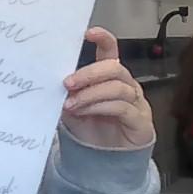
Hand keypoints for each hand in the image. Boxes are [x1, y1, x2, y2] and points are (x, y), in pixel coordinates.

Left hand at [61, 27, 154, 148]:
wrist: (104, 160)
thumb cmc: (90, 128)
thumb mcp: (73, 107)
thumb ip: (68, 92)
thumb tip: (52, 79)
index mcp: (111, 76)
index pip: (112, 51)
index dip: (103, 39)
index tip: (88, 33)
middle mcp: (127, 85)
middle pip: (114, 68)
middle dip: (89, 73)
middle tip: (68, 83)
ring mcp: (137, 102)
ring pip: (117, 87)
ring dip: (90, 94)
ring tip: (71, 103)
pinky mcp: (141, 121)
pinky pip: (121, 107)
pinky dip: (99, 107)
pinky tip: (84, 111)